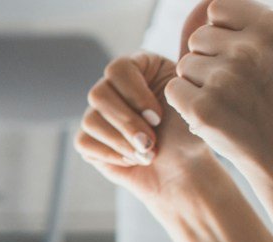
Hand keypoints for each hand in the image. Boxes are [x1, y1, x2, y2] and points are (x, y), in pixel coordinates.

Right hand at [80, 52, 220, 201]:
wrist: (182, 170)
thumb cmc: (187, 135)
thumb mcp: (186, 100)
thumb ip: (174, 75)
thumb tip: (175, 39)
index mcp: (139, 68)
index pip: (118, 69)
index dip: (135, 94)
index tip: (158, 117)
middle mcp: (114, 87)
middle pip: (99, 94)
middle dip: (127, 122)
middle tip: (150, 141)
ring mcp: (98, 113)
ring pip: (90, 120)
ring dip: (121, 141)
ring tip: (147, 153)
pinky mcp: (89, 139)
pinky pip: (84, 142)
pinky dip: (111, 154)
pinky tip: (133, 159)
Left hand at [164, 0, 272, 179]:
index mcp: (272, 26)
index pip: (216, 10)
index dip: (224, 32)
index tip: (244, 53)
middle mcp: (249, 50)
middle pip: (198, 38)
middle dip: (210, 57)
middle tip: (237, 82)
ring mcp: (225, 80)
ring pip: (184, 65)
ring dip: (198, 81)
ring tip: (228, 99)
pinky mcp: (203, 109)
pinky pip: (173, 89)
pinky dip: (185, 102)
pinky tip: (212, 112)